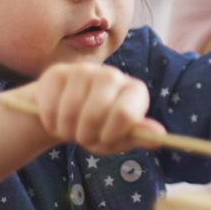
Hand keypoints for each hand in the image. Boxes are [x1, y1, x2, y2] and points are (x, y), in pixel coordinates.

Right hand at [26, 62, 164, 153]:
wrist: (67, 115)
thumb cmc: (100, 128)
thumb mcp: (119, 138)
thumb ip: (139, 136)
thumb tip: (159, 136)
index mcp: (135, 90)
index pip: (125, 114)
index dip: (111, 135)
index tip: (105, 139)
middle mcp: (112, 75)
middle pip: (95, 113)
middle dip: (86, 135)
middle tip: (84, 137)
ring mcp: (85, 70)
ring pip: (70, 111)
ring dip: (67, 130)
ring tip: (71, 128)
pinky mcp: (58, 72)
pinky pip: (51, 106)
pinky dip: (51, 122)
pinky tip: (56, 120)